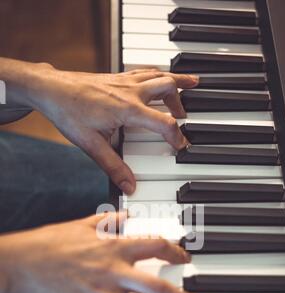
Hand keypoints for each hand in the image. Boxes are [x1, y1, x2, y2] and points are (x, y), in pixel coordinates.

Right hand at [0, 213, 209, 292]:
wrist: (20, 262)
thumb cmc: (49, 244)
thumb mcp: (81, 225)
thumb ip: (107, 221)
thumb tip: (124, 215)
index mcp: (114, 248)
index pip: (155, 246)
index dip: (175, 251)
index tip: (186, 259)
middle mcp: (112, 272)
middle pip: (157, 288)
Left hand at [27, 66, 197, 193]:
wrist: (50, 88)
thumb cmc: (68, 112)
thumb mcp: (91, 145)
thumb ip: (113, 167)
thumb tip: (129, 186)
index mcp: (128, 109)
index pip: (164, 122)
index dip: (177, 137)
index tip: (182, 146)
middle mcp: (130, 92)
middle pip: (168, 87)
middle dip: (182, 102)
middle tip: (187, 116)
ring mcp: (124, 81)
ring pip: (159, 74)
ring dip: (176, 81)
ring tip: (191, 84)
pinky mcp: (117, 77)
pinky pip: (145, 71)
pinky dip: (159, 74)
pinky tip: (159, 77)